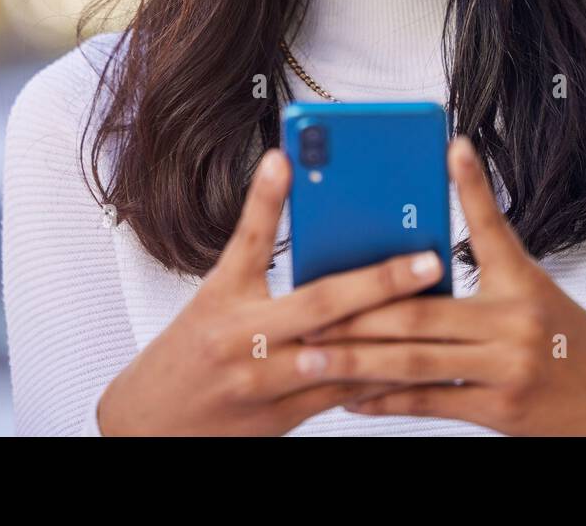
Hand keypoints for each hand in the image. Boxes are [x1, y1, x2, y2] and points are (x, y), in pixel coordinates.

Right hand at [96, 148, 444, 434]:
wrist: (150, 426)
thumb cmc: (187, 352)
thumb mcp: (213, 294)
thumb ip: (254, 253)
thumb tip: (289, 190)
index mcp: (224, 299)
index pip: (250, 240)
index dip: (266, 198)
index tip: (286, 159)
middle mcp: (244, 340)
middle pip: (319, 303)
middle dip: (380, 279)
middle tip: (427, 258)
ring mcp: (265, 383)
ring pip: (341, 354)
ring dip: (391, 332)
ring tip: (435, 308)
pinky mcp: (281, 418)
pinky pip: (339, 393)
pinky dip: (376, 372)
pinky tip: (412, 355)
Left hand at [301, 137, 585, 435]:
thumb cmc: (567, 337)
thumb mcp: (534, 288)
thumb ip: (487, 260)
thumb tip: (428, 234)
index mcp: (522, 283)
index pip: (491, 226)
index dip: (472, 185)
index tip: (451, 147)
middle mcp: (513, 323)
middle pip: (422, 312)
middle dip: (358, 313)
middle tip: (308, 309)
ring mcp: (505, 369)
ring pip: (416, 361)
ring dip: (357, 362)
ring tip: (310, 357)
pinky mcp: (498, 410)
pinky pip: (430, 402)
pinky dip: (386, 400)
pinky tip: (352, 397)